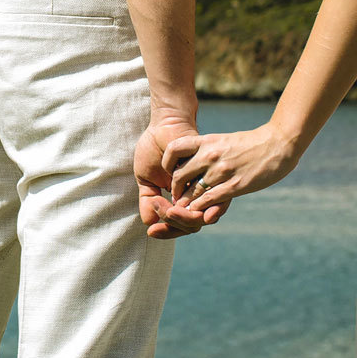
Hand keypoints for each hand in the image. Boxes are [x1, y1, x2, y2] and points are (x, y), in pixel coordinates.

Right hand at [135, 115, 220, 238]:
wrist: (164, 124)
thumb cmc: (154, 149)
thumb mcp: (146, 178)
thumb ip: (148, 201)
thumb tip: (149, 223)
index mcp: (183, 199)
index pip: (181, 225)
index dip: (167, 231)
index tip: (151, 233)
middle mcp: (197, 194)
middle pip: (194, 224)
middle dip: (175, 223)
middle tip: (161, 212)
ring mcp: (205, 183)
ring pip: (203, 213)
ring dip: (183, 215)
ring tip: (168, 208)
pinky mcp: (210, 171)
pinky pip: (207, 194)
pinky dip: (191, 200)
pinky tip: (177, 197)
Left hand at [165, 123, 300, 215]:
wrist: (278, 143)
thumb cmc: (251, 143)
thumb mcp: (224, 140)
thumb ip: (208, 150)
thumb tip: (193, 160)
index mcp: (207, 141)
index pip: (173, 149)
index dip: (167, 163)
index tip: (171, 172)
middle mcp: (211, 155)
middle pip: (178, 175)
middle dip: (175, 190)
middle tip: (175, 197)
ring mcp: (222, 171)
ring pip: (192, 191)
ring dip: (186, 202)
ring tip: (183, 208)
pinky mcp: (235, 185)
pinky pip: (209, 200)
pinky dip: (200, 207)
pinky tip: (198, 211)